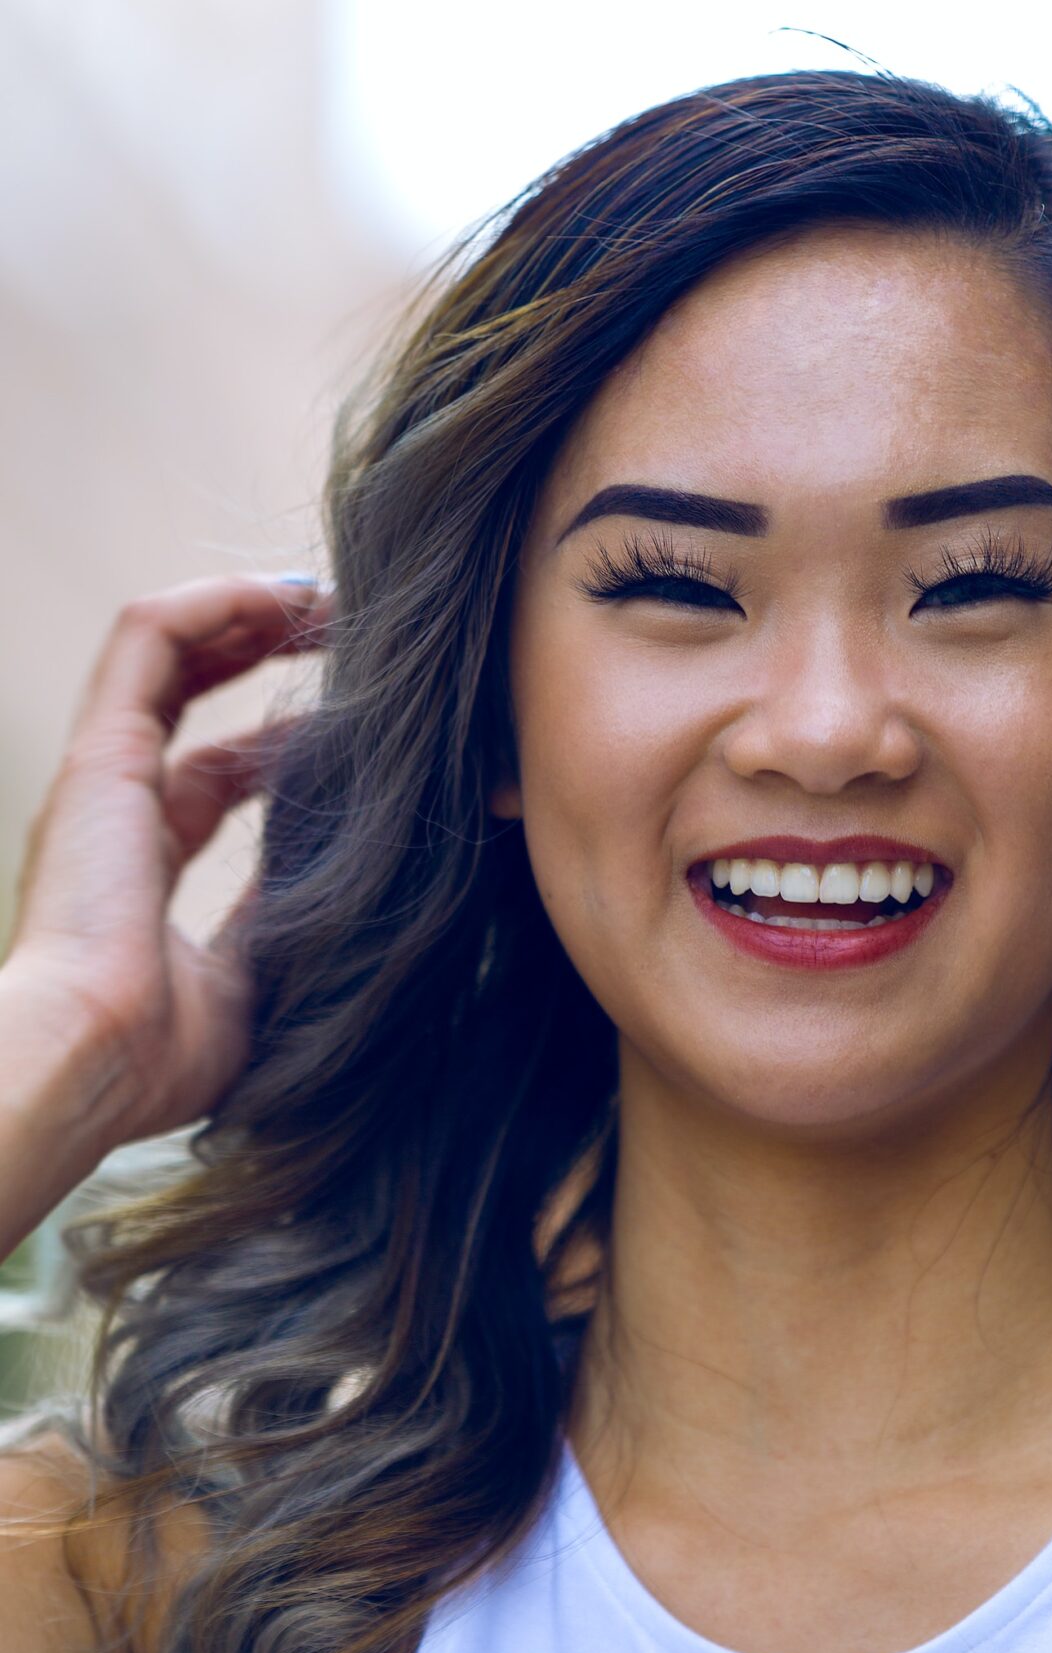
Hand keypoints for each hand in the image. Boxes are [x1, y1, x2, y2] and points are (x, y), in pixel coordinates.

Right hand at [2, 573, 331, 1158]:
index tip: (359, 725)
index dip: (284, 741)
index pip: (217, 773)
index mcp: (146, 863)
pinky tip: (284, 593)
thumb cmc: (161, 1051)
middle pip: (191, 695)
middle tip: (350, 632)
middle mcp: (121, 805)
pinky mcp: (101, 748)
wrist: (87, 1059)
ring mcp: (105, 771)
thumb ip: (290, 919)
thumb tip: (364, 885)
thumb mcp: (255, 977)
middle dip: (267, 651)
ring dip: (249, 610)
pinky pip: (149, 633)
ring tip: (328, 597)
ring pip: (171, 647)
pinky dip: (213, 599)